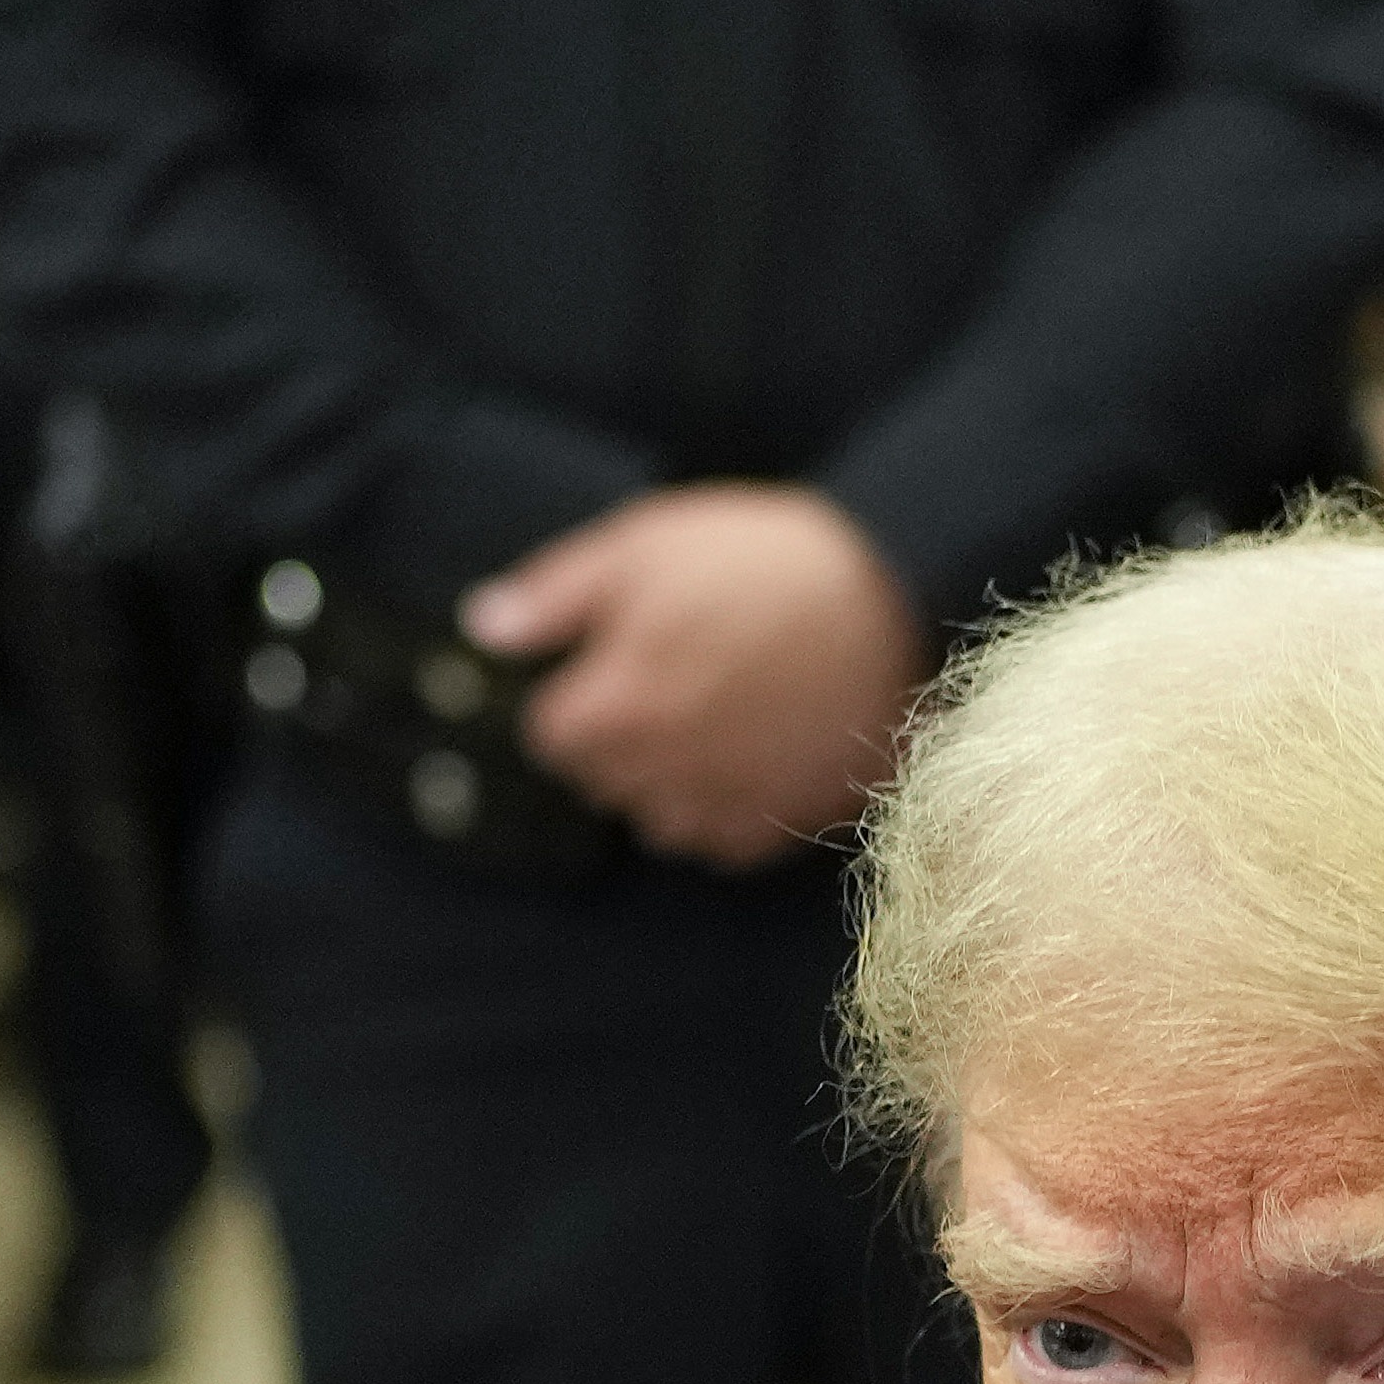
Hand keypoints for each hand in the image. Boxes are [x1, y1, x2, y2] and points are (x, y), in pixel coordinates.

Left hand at [465, 489, 928, 867]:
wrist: (899, 596)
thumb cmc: (764, 562)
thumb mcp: (644, 545)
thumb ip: (554, 596)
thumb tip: (484, 629)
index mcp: (611, 712)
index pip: (549, 736)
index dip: (576, 691)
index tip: (614, 658)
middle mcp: (657, 778)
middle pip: (603, 781)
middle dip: (622, 735)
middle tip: (677, 670)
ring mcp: (723, 808)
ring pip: (659, 818)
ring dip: (671, 778)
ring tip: (720, 710)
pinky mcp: (783, 824)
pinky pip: (724, 838)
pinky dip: (727, 803)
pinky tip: (757, 745)